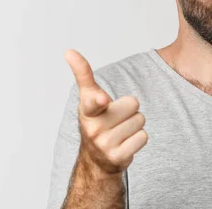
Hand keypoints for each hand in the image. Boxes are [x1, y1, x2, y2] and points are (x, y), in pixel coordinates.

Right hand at [65, 49, 148, 174]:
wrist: (96, 160)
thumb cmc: (97, 120)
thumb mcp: (88, 98)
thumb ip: (83, 74)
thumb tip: (68, 51)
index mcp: (86, 110)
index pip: (92, 100)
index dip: (99, 99)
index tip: (102, 98)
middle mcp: (93, 128)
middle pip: (133, 104)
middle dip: (130, 110)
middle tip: (117, 119)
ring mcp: (104, 144)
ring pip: (140, 120)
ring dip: (134, 125)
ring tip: (121, 131)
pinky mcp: (117, 157)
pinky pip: (143, 137)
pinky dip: (138, 139)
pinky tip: (126, 143)